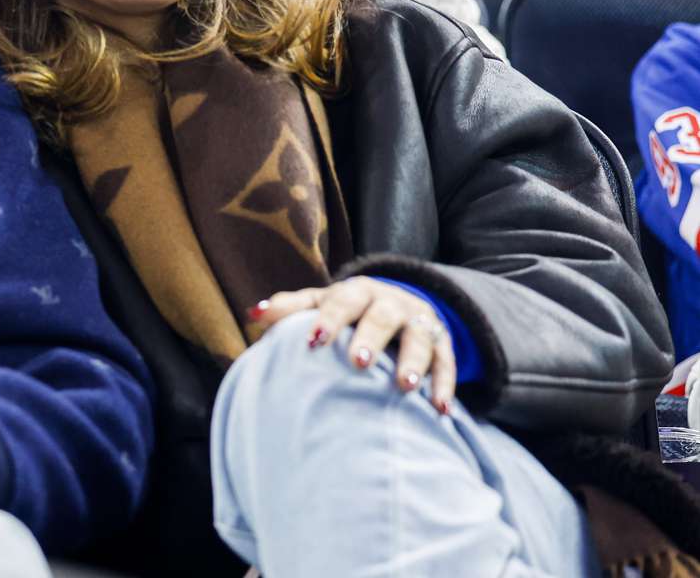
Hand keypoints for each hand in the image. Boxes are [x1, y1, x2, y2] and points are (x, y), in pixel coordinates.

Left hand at [249, 277, 456, 413]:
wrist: (400, 303)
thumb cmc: (349, 309)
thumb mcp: (322, 303)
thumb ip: (291, 308)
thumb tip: (252, 313)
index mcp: (357, 292)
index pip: (341, 302)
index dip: (328, 319)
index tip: (313, 340)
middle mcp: (390, 303)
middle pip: (382, 316)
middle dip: (371, 338)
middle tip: (358, 362)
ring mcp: (419, 322)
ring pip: (420, 337)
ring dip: (413, 361)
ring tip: (404, 386)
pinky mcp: (442, 343)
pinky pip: (447, 362)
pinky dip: (445, 384)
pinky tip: (440, 408)